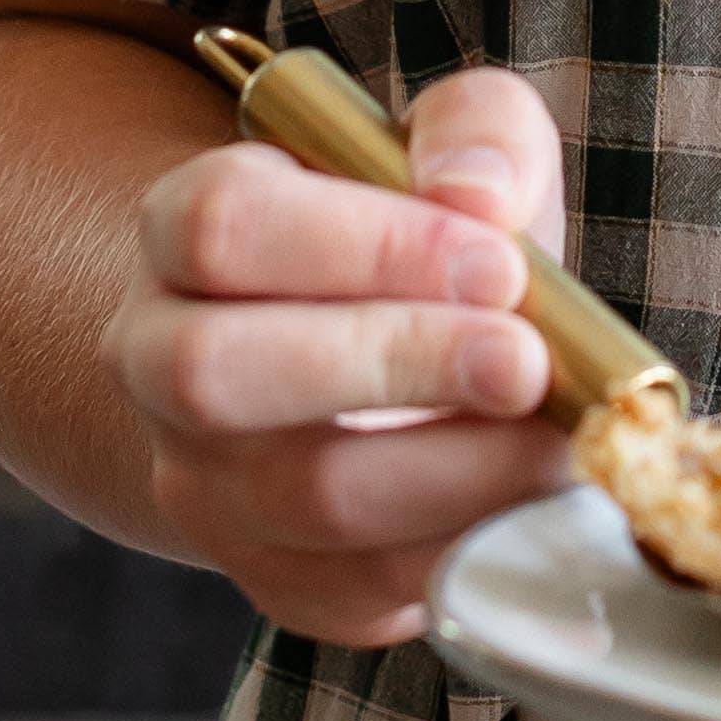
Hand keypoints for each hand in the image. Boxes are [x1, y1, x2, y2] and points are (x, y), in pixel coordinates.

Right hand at [105, 65, 574, 645]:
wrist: (377, 369)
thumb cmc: (423, 242)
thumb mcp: (455, 149)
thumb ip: (475, 132)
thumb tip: (477, 193)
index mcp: (185, 231)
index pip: (223, 228)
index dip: (364, 245)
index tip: (498, 262)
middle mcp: (162, 363)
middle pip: (216, 372)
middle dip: (391, 362)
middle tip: (525, 362)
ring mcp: (211, 486)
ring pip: (301, 496)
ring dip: (453, 470)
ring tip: (558, 438)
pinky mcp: (281, 582)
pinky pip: (363, 588)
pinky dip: (468, 544)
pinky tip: (535, 498)